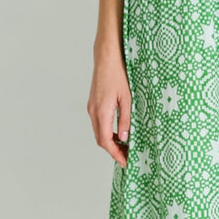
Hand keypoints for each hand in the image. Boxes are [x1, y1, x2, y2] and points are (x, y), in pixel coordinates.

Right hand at [87, 49, 132, 166]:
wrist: (106, 56)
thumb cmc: (118, 74)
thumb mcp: (127, 98)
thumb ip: (125, 119)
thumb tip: (125, 138)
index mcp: (102, 111)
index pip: (106, 141)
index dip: (115, 154)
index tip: (125, 162)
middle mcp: (93, 111)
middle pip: (101, 139)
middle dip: (113, 151)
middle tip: (127, 157)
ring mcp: (91, 107)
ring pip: (99, 132)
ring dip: (110, 141)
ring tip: (126, 146)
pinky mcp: (93, 103)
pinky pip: (99, 123)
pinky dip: (108, 132)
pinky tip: (119, 132)